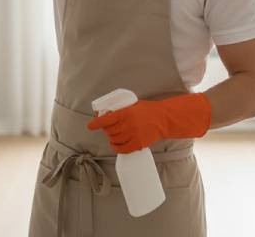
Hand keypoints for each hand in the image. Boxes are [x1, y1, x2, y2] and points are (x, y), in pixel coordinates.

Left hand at [86, 92, 211, 153]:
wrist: (164, 118)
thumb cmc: (148, 110)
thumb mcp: (133, 105)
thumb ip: (121, 111)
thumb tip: (106, 115)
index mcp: (125, 113)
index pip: (106, 119)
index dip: (96, 123)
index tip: (90, 126)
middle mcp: (128, 124)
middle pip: (110, 131)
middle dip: (107, 130)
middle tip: (108, 128)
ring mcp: (133, 135)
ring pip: (115, 140)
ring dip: (111, 139)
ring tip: (113, 136)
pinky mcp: (138, 143)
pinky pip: (123, 149)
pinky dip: (117, 148)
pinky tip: (116, 145)